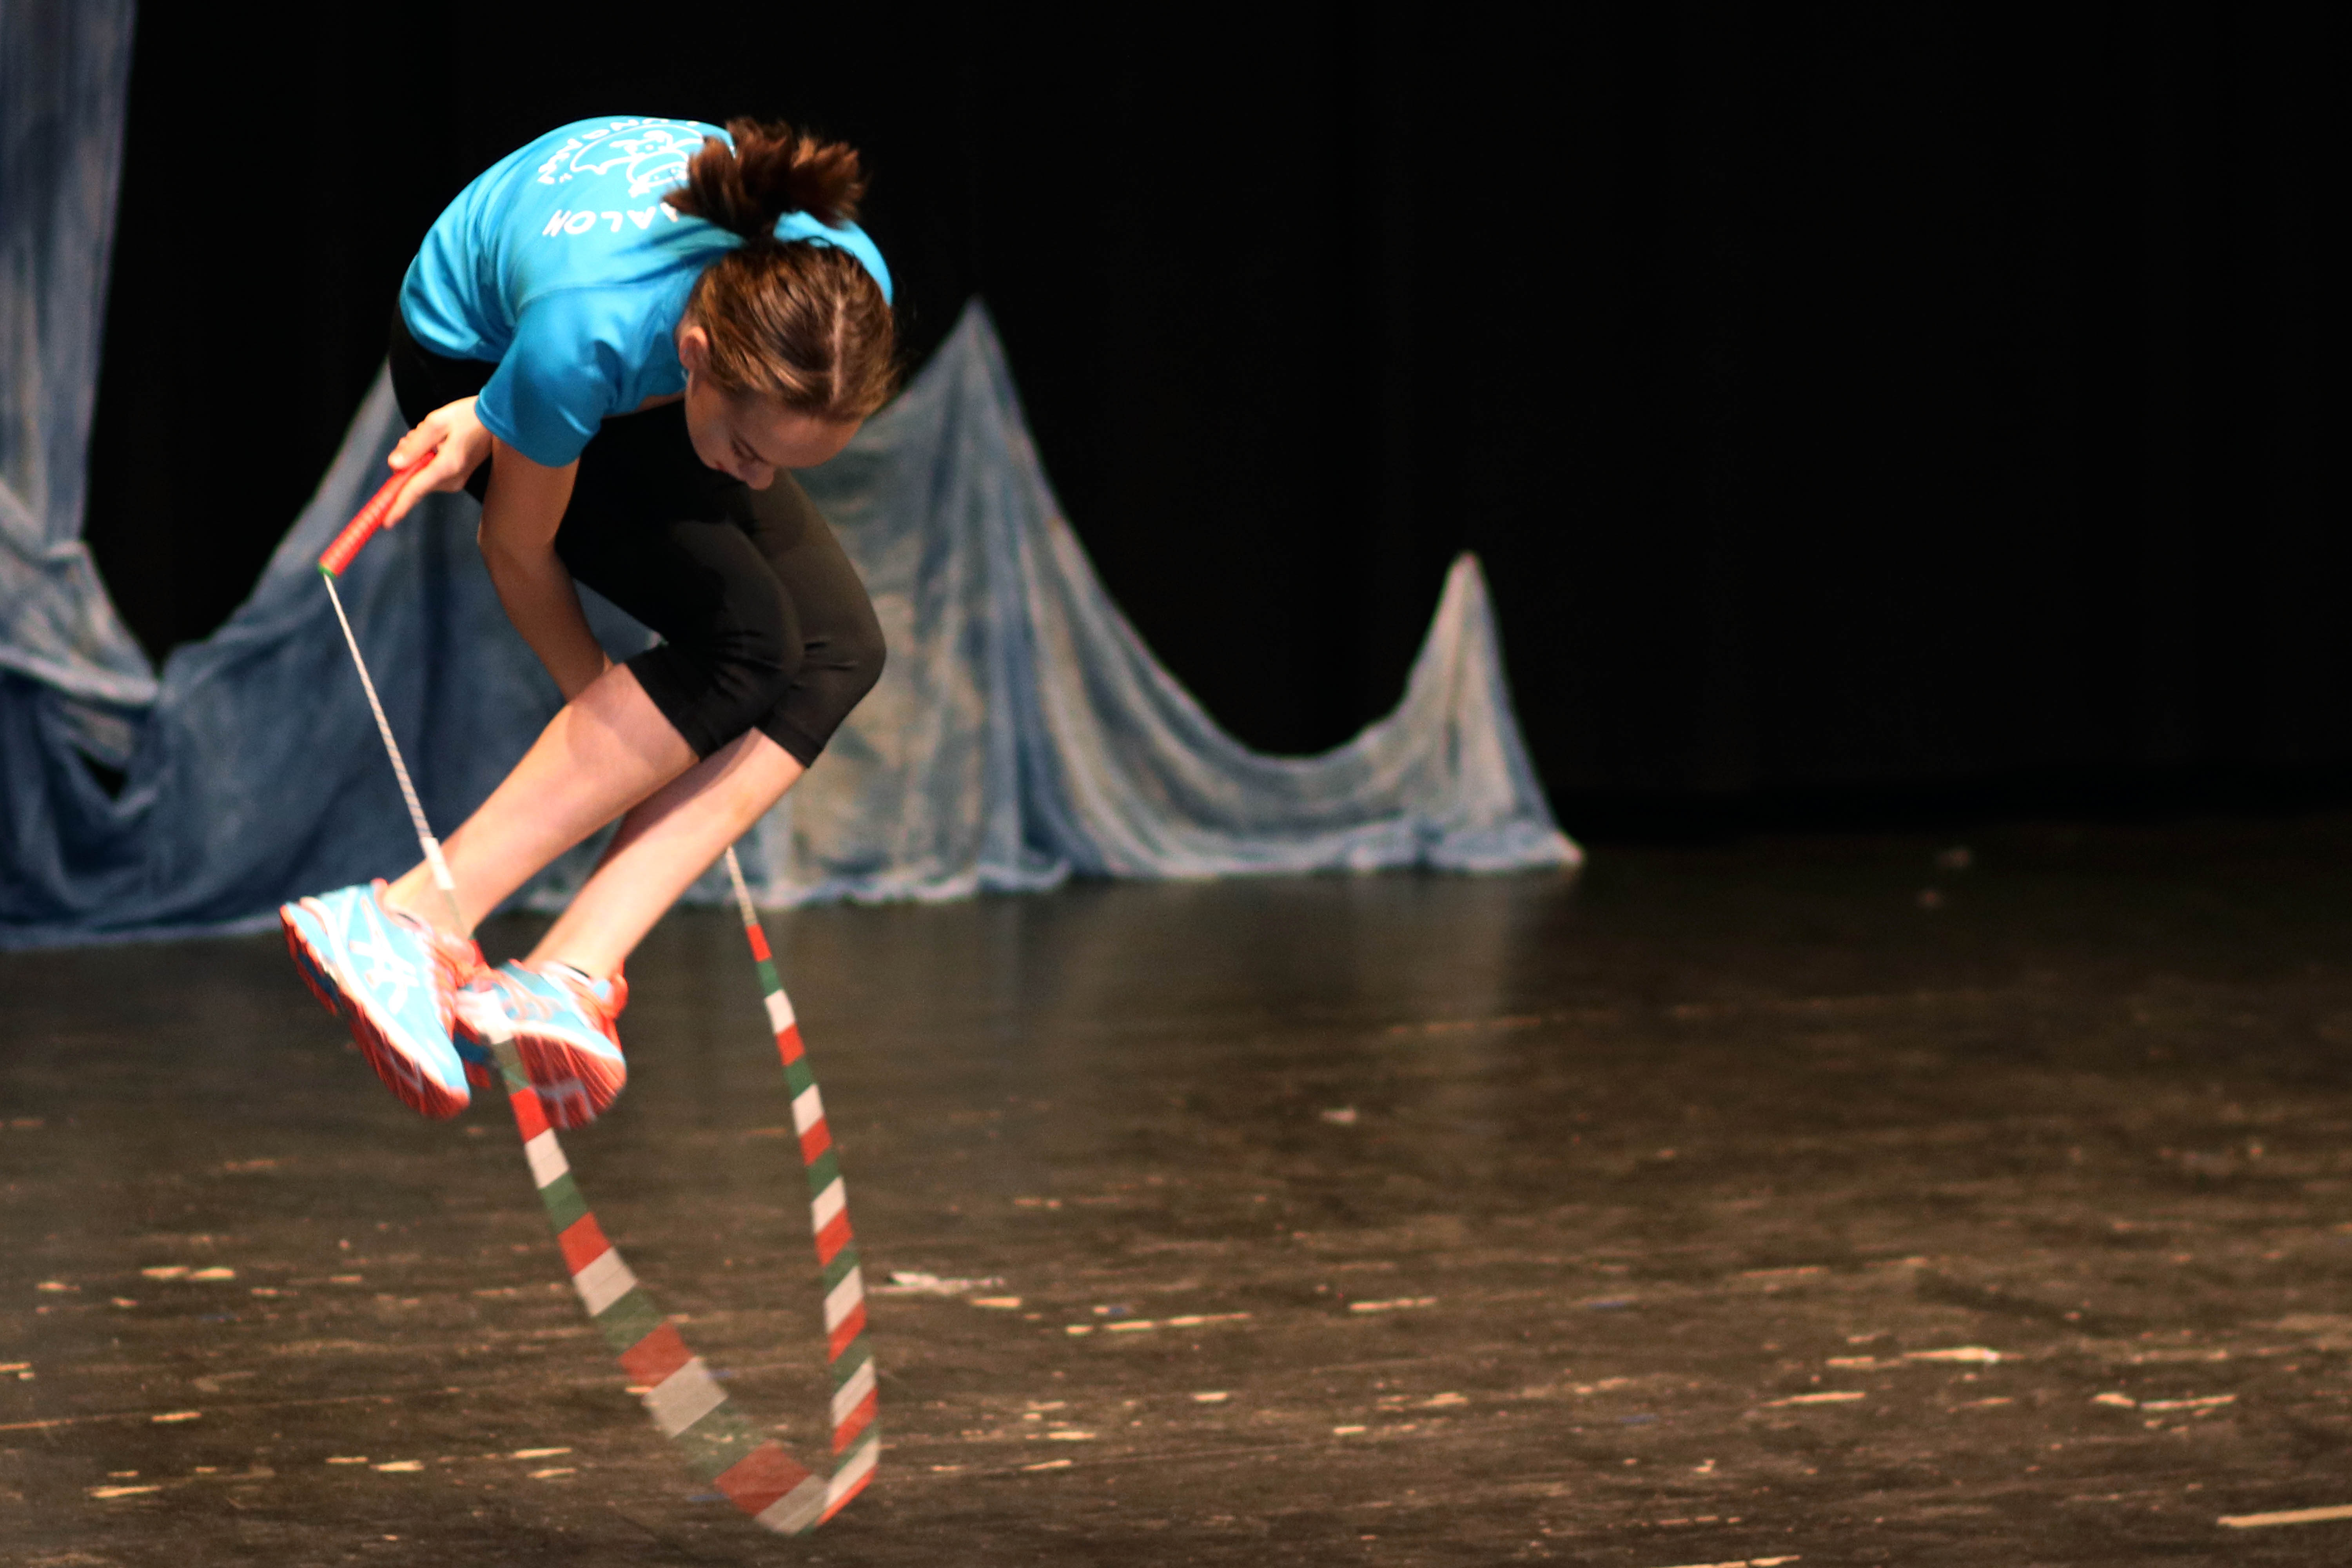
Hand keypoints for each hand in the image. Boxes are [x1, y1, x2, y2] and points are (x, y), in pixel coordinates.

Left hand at [384, 397, 492, 524]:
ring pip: (419, 475)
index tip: (386, 523)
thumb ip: (414, 446)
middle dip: (407, 460)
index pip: (416, 490)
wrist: (497, 419)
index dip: (398, 506)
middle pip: (413, 480)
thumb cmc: (469, 416)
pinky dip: (425, 458)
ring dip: (416, 456)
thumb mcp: (437, 423)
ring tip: (432, 436)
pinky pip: (429, 473)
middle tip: (416, 436)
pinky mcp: (457, 478)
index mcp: (447, 467)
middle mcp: (452, 480)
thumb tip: (394, 466)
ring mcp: (456, 481)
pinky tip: (437, 442)